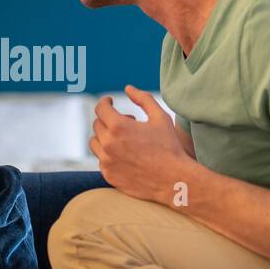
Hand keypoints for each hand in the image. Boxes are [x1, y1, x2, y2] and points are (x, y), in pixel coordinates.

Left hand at [90, 85, 193, 203]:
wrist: (174, 180)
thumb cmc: (169, 147)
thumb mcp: (160, 117)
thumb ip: (143, 99)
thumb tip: (128, 88)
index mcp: (119, 127)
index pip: (101, 108)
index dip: (105, 102)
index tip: (110, 102)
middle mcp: (108, 144)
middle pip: (97, 125)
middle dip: (109, 120)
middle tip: (127, 123)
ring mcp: (106, 161)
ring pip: (95, 143)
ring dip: (105, 137)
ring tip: (123, 139)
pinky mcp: (108, 175)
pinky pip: (101, 160)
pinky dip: (109, 154)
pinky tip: (126, 155)